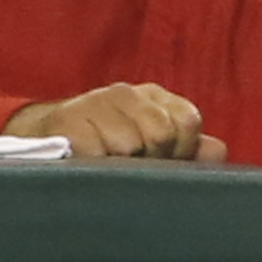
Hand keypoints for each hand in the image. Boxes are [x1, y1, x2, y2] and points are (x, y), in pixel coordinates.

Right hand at [7, 81, 224, 163]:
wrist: (44, 136)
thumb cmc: (107, 144)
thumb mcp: (149, 142)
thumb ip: (189, 148)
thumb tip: (217, 152)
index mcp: (154, 97)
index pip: (188, 122)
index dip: (181, 152)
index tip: (163, 163)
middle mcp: (127, 93)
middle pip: (160, 135)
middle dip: (149, 162)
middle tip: (130, 168)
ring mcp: (94, 103)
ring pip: (127, 147)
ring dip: (118, 166)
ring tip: (105, 165)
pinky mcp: (65, 121)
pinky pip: (93, 154)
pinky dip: (93, 167)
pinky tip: (86, 164)